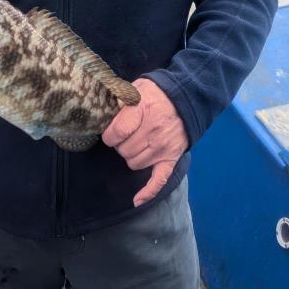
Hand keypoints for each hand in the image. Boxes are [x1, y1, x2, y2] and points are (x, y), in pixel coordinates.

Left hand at [102, 78, 187, 207]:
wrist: (186, 97)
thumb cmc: (157, 92)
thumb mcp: (136, 88)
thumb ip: (119, 99)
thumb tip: (101, 112)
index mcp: (142, 111)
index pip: (116, 133)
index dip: (109, 135)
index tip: (111, 132)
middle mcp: (153, 131)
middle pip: (124, 151)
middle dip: (120, 144)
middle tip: (126, 135)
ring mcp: (163, 147)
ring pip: (134, 164)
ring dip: (131, 156)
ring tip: (136, 143)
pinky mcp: (171, 158)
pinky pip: (158, 180)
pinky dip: (148, 192)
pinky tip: (137, 200)